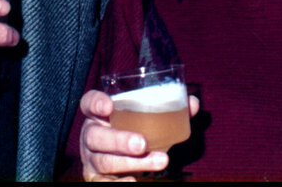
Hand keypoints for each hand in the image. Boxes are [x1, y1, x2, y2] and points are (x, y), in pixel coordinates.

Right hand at [78, 89, 199, 180]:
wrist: (124, 159)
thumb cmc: (136, 131)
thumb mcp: (147, 118)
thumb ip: (168, 108)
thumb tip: (193, 103)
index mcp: (99, 114)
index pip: (88, 103)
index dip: (95, 103)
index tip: (109, 105)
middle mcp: (90, 135)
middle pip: (95, 136)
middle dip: (119, 140)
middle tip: (142, 143)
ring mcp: (91, 158)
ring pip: (104, 161)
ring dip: (131, 163)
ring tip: (160, 161)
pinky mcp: (95, 178)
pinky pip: (103, 183)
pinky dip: (120, 182)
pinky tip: (135, 181)